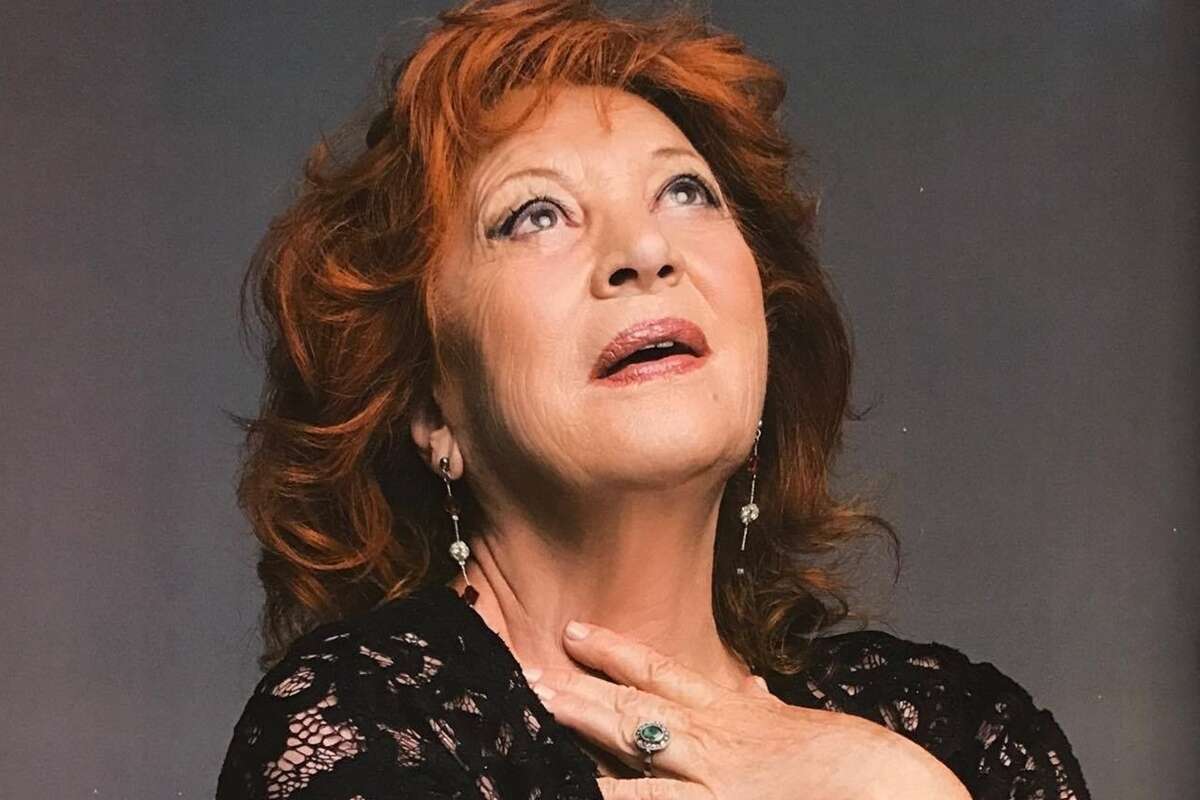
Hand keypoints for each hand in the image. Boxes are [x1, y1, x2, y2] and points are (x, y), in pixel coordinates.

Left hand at [522, 620, 969, 799]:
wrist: (909, 798)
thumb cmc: (869, 771)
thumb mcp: (813, 729)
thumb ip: (774, 714)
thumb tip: (757, 692)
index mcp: (738, 719)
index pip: (664, 675)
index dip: (616, 653)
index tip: (575, 631)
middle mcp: (720, 744)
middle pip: (636, 709)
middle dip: (580, 689)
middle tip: (528, 669)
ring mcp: (720, 784)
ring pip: (637, 752)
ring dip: (585, 731)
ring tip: (536, 710)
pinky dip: (626, 796)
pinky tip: (585, 789)